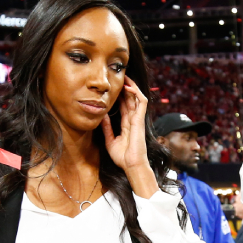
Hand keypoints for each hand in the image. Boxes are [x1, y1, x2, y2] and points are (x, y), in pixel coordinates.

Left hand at [101, 78, 156, 196]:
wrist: (131, 165)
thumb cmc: (122, 157)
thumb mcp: (110, 140)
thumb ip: (106, 127)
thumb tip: (101, 115)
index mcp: (127, 124)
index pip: (124, 106)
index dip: (121, 96)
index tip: (114, 88)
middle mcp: (133, 120)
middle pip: (131, 99)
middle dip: (126, 88)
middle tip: (119, 77)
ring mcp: (138, 119)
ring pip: (137, 98)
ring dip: (132, 87)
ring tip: (125, 77)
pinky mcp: (140, 120)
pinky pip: (141, 102)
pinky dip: (136, 93)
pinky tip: (129, 87)